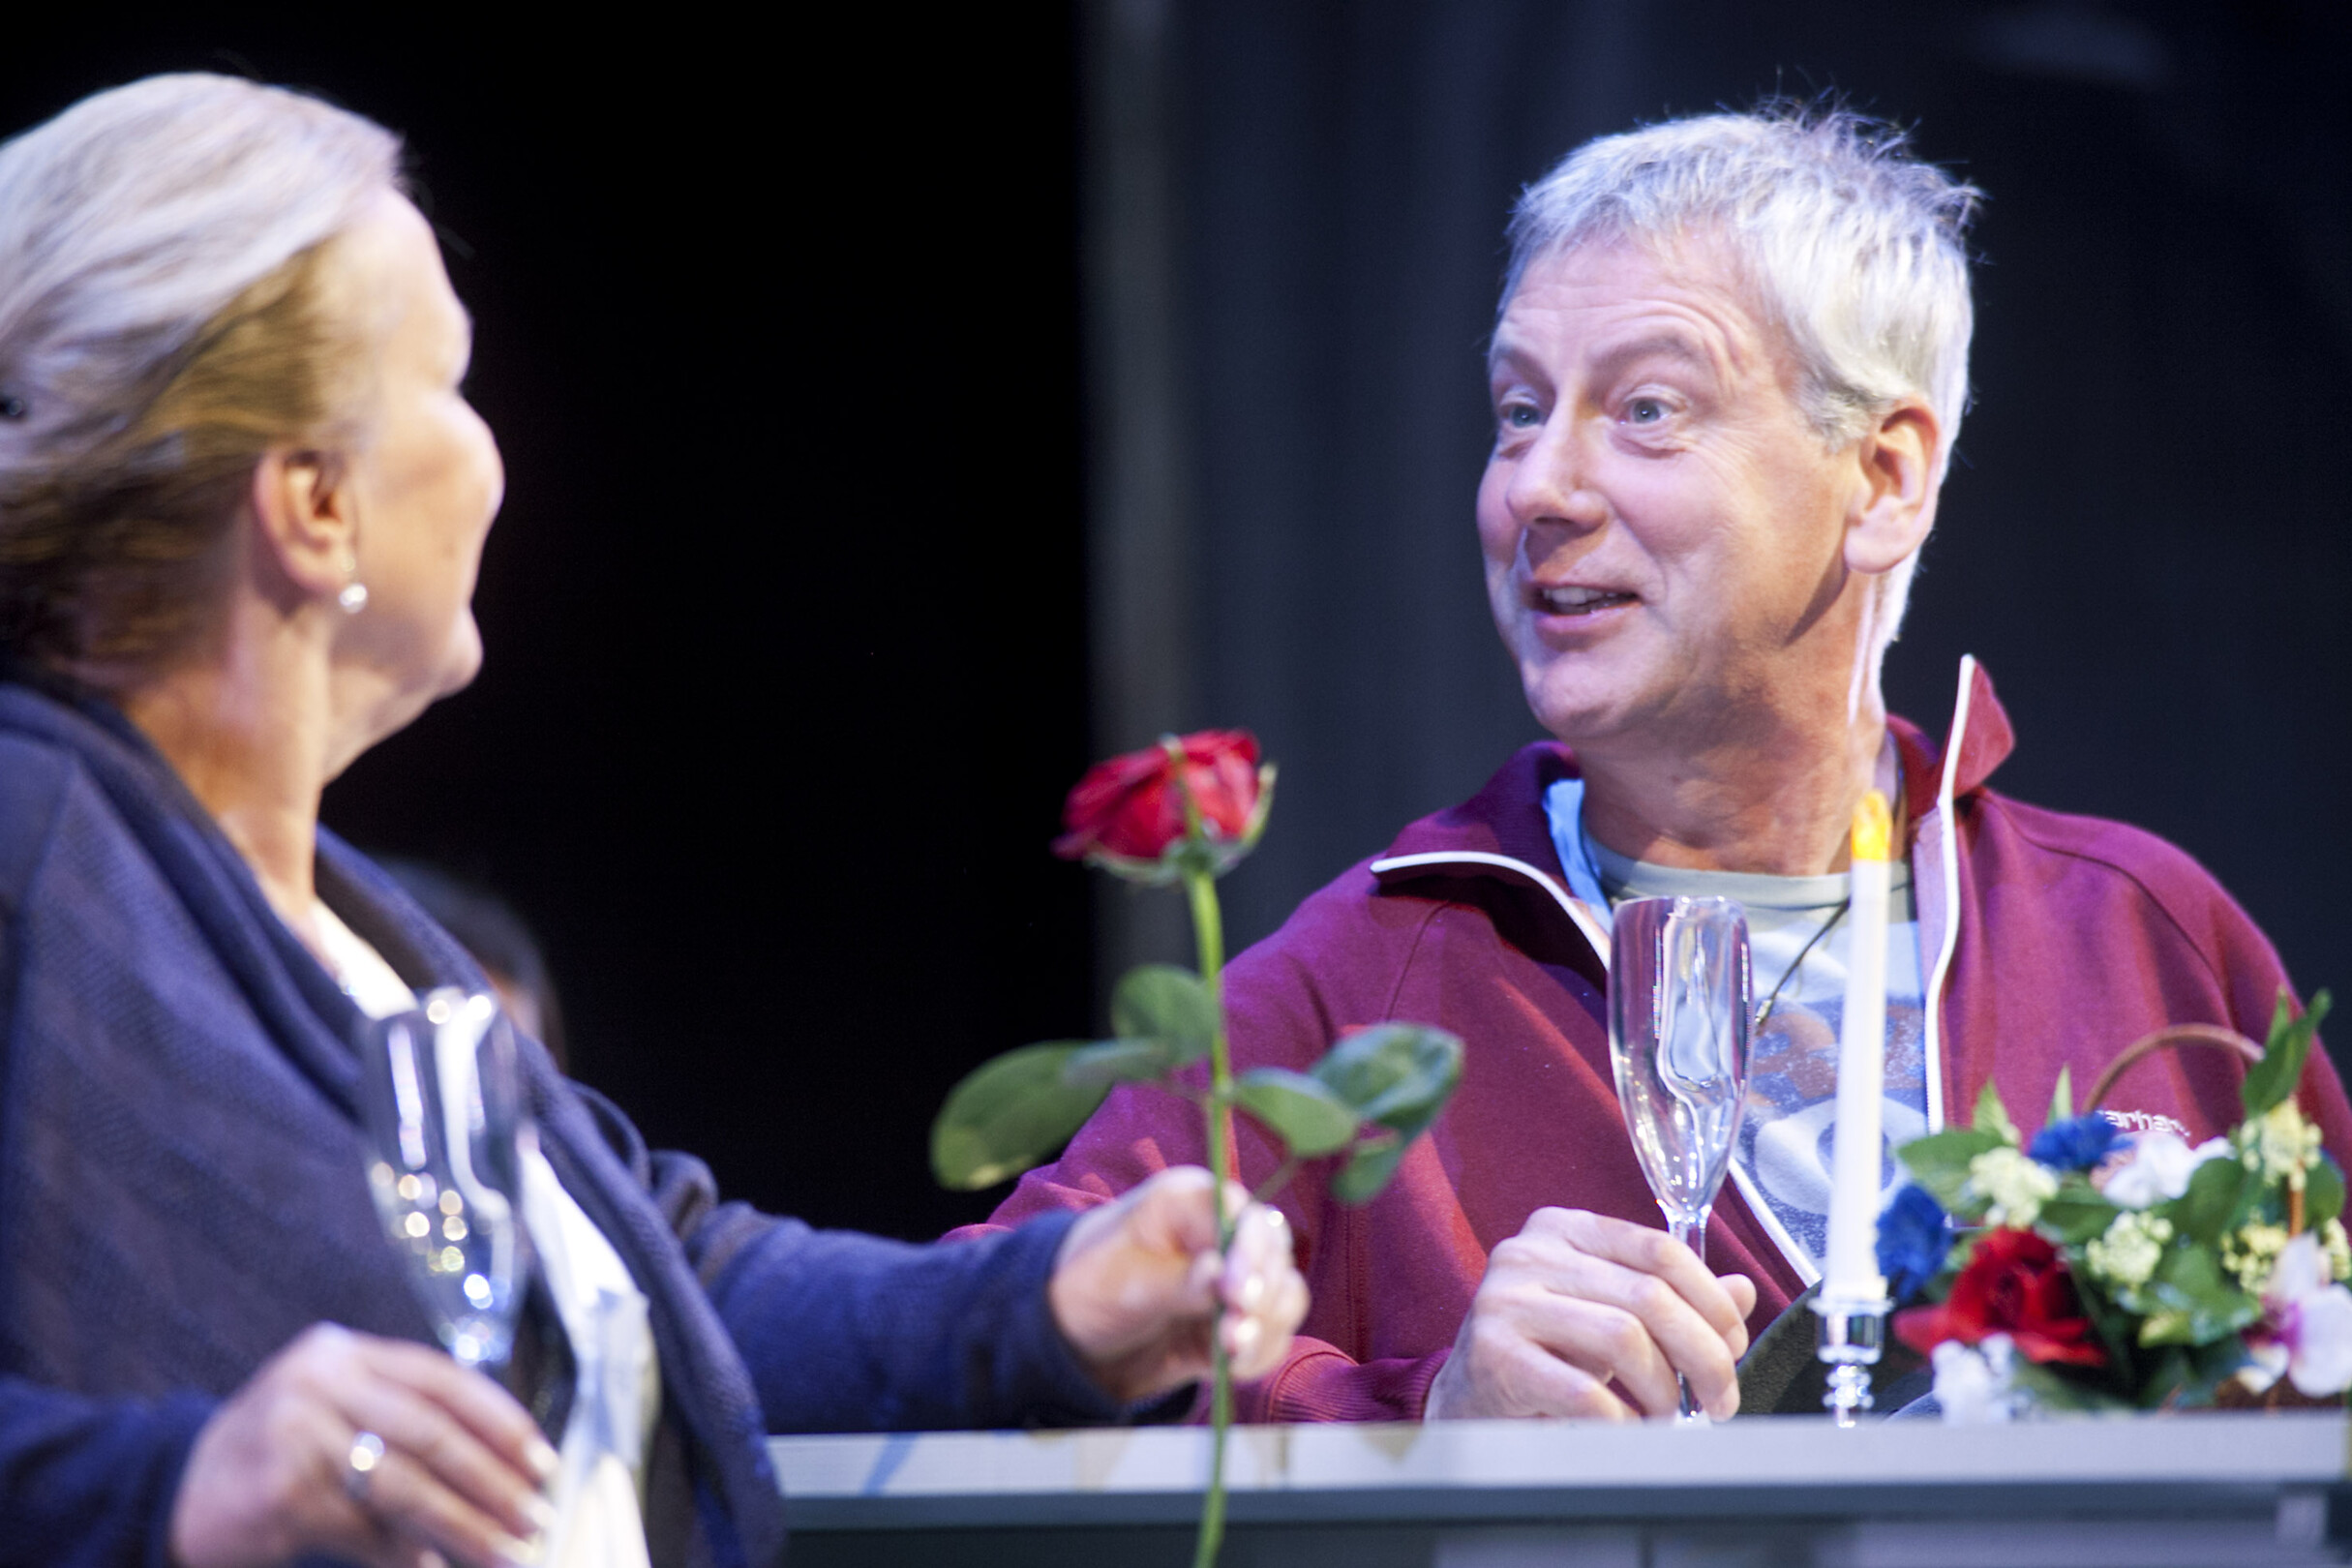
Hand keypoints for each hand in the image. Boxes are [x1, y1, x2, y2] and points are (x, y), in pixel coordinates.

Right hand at [170, 1323, 557, 1567]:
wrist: (174, 1490)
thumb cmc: (279, 1453)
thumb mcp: (337, 1412)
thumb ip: (405, 1420)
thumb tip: (504, 1469)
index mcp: (346, 1352)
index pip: (445, 1379)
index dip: (502, 1422)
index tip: (544, 1463)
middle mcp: (321, 1380)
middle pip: (433, 1434)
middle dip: (493, 1483)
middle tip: (534, 1519)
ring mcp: (296, 1432)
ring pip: (404, 1485)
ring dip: (462, 1527)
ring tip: (502, 1554)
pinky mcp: (280, 1489)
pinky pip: (363, 1529)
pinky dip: (401, 1555)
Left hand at [1048, 1165, 1307, 1402]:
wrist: (1074, 1333)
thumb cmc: (1091, 1284)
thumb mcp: (1125, 1283)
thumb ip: (1177, 1283)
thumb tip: (1220, 1278)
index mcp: (1191, 1203)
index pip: (1243, 1216)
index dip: (1249, 1252)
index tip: (1236, 1294)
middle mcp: (1222, 1235)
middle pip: (1275, 1255)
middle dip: (1261, 1297)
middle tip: (1233, 1333)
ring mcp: (1236, 1279)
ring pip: (1284, 1296)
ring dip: (1265, 1328)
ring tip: (1231, 1353)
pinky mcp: (1238, 1321)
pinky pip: (1271, 1336)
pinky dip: (1259, 1354)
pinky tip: (1231, 1366)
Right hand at [1424, 1208, 1758, 1421]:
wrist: (1465, 1400)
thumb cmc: (1544, 1354)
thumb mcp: (1607, 1313)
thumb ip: (1670, 1298)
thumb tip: (1742, 1292)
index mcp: (1562, 1229)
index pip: (1659, 1248)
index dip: (1712, 1300)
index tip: (1733, 1347)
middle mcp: (1529, 1254)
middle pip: (1650, 1295)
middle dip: (1704, 1356)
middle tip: (1720, 1400)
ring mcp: (1505, 1301)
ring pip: (1623, 1338)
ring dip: (1663, 1391)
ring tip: (1665, 1417)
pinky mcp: (1493, 1355)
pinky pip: (1583, 1391)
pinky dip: (1621, 1420)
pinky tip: (1627, 1430)